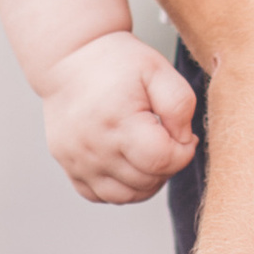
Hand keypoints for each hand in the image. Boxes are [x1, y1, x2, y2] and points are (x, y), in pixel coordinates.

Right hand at [38, 28, 198, 202]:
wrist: (71, 57)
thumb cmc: (118, 62)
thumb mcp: (158, 70)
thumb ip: (180, 105)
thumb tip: (184, 142)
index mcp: (117, 122)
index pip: (162, 161)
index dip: (183, 152)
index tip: (183, 134)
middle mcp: (93, 147)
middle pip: (146, 182)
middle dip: (167, 165)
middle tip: (166, 137)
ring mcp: (77, 161)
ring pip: (126, 196)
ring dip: (147, 181)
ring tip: (149, 151)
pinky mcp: (69, 167)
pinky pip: (101, 196)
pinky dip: (121, 187)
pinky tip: (127, 161)